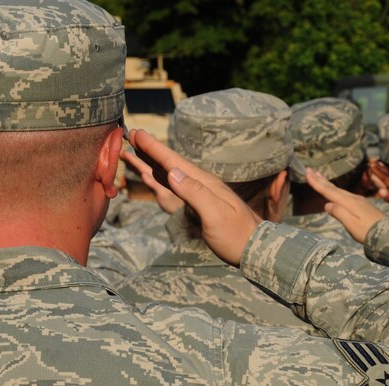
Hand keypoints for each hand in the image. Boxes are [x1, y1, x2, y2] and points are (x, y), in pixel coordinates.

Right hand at [122, 129, 261, 265]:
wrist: (255, 248)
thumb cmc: (236, 235)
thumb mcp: (215, 215)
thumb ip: (195, 193)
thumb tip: (172, 172)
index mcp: (204, 184)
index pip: (175, 162)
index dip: (155, 148)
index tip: (137, 133)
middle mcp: (203, 185)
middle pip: (172, 163)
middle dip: (152, 149)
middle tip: (132, 133)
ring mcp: (203, 194)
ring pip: (173, 172)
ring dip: (155, 161)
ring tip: (139, 149)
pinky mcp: (203, 204)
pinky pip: (178, 185)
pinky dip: (164, 177)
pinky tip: (159, 174)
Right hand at [305, 168, 385, 242]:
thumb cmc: (370, 233)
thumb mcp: (353, 225)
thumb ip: (340, 214)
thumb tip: (327, 204)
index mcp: (350, 203)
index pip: (329, 191)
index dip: (317, 183)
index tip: (307, 172)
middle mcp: (354, 199)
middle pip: (333, 187)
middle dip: (320, 179)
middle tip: (309, 170)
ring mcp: (360, 201)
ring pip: (340, 190)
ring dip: (328, 183)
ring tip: (320, 177)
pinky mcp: (364, 206)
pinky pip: (346, 194)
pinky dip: (337, 190)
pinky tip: (336, 192)